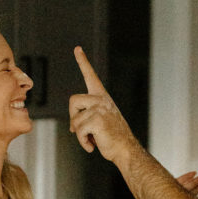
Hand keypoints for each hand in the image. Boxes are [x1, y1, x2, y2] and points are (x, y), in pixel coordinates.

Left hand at [69, 47, 134, 163]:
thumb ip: (87, 116)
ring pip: (74, 119)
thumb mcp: (99, 121)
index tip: (77, 48)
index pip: (90, 76)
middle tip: (83, 130)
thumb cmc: (111, 138)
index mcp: (102, 97)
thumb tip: (72, 127)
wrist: (126, 150)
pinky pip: (78, 131)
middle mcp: (101, 100)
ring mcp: (100, 109)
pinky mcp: (97, 120)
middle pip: (72, 101)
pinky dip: (83, 142)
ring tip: (93, 139)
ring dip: (79, 134)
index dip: (83, 62)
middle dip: (73, 117)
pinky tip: (93, 146)